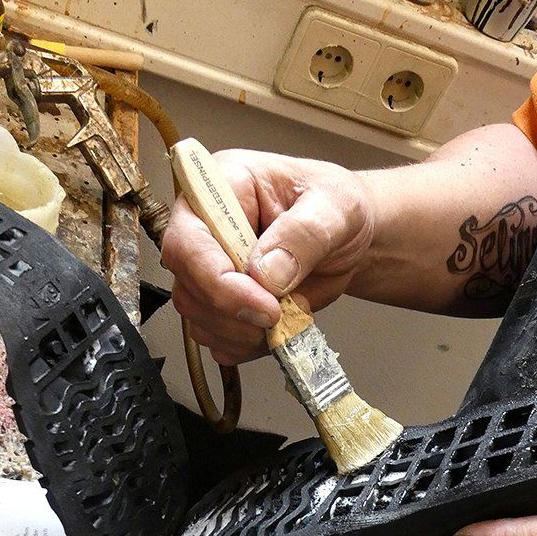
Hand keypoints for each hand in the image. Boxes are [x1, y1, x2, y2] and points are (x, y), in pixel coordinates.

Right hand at [160, 150, 375, 364]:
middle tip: (282, 313)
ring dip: (244, 333)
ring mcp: (207, 271)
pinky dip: (248, 345)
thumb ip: (304, 234)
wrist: (348, 237)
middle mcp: (203, 231)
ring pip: (198, 320)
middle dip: (236, 314)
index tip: (266, 305)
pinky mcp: (218, 304)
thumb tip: (267, 272)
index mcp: (219, 190)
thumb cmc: (335, 208)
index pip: (189, 242)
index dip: (220, 282)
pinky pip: (216, 340)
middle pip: (188, 287)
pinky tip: (277, 327)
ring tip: (288, 314)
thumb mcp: (336, 207)